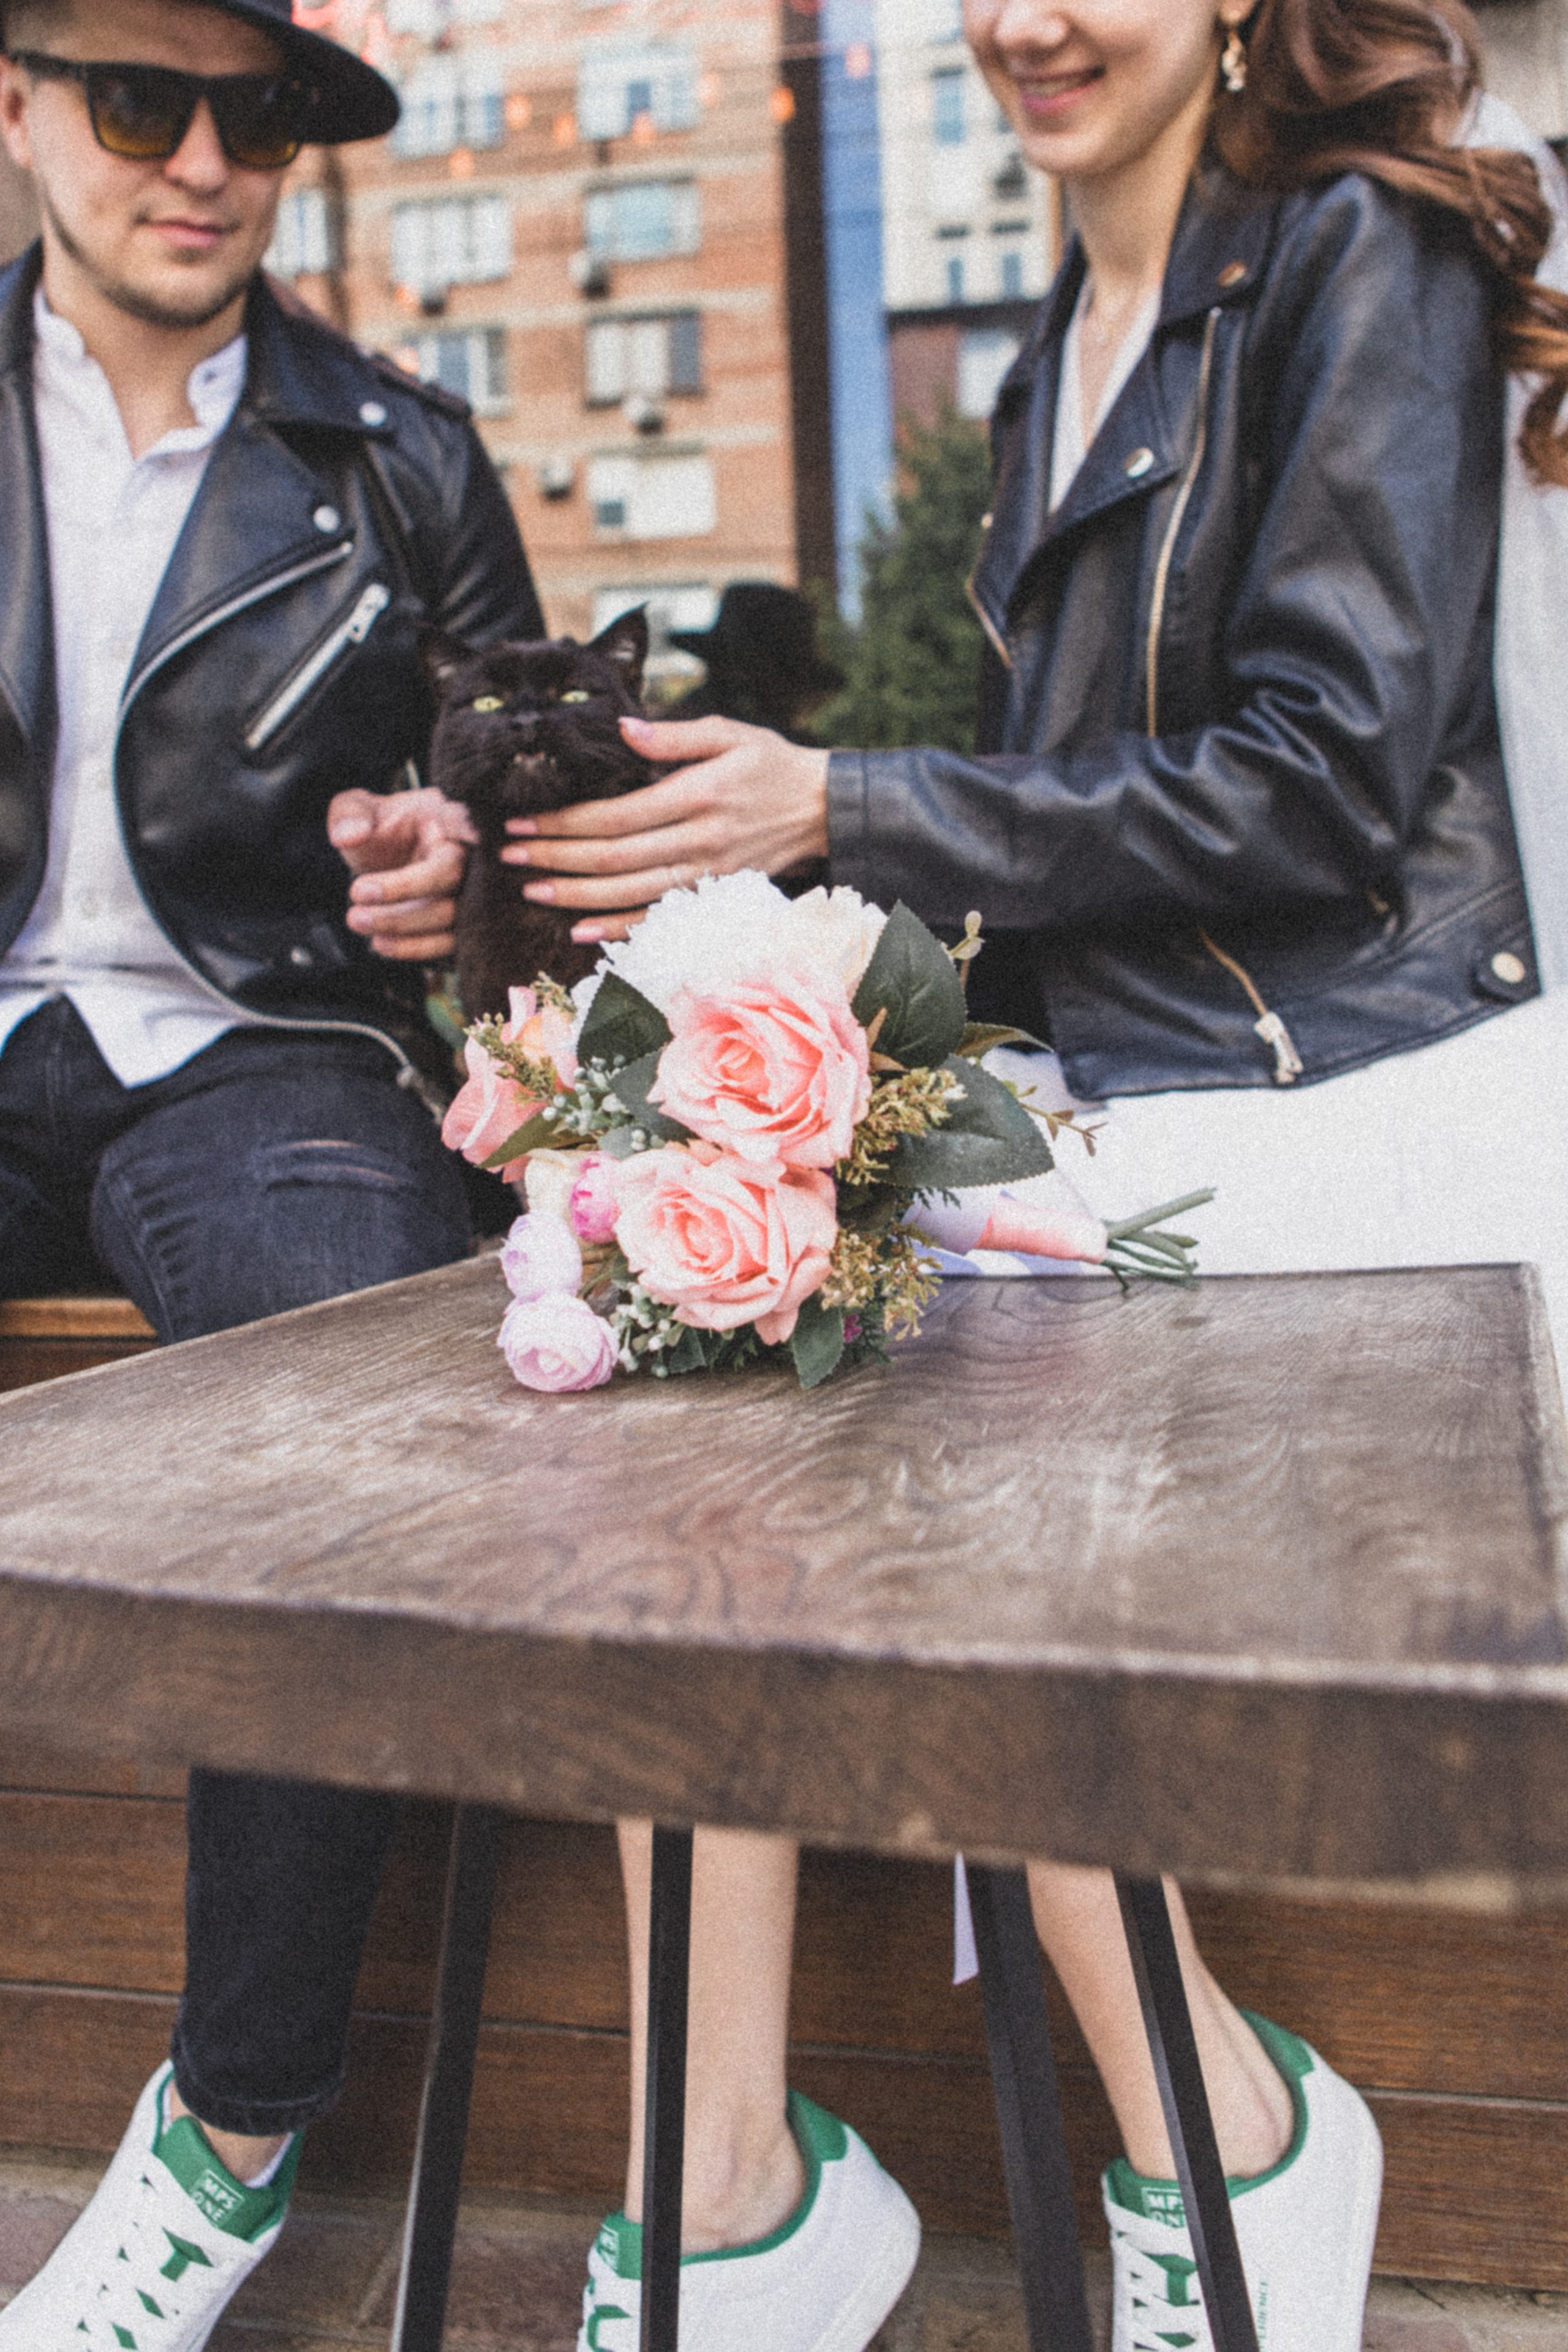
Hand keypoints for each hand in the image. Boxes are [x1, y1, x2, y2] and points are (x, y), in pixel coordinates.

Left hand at [328, 786, 477, 961]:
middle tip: (354, 899)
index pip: (457, 829)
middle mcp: (472, 857)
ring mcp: (473, 894)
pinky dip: (414, 947)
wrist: (395, 855)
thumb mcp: (359, 809)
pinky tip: (379, 942)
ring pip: (452, 918)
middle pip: (451, 878)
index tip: (382, 876)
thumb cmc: (383, 829)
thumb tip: (349, 836)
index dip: (440, 846)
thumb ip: (349, 815)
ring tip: (357, 921)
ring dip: (403, 926)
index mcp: (452, 819)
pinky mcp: (465, 925)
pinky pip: (449, 943)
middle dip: (401, 893)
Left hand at [499, 716, 830, 944]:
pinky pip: (659, 919)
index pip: (617, 816)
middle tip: (511, 855)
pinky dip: (618, 929)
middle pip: (614, 858)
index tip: (525, 820)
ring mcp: (707, 875)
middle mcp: (700, 842)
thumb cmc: (770, 763)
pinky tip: (579, 930)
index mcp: (697, 796)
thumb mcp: (729, 732)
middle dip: (557, 858)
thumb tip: (625, 730)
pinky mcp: (713, 896)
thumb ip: (675, 734)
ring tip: (532, 889)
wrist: (821, 809)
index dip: (566, 822)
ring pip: (630, 893)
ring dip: (576, 895)